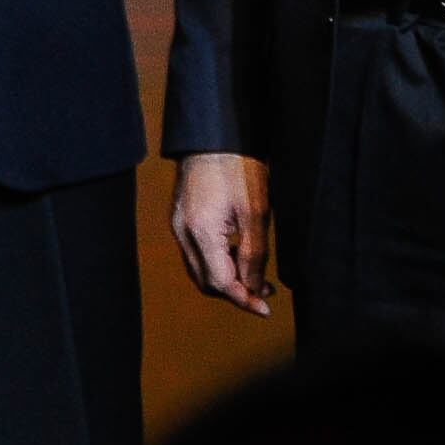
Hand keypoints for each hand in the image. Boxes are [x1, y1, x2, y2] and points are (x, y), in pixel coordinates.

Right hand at [171, 151, 274, 315]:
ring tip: (257, 274)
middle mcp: (183, 232)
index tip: (265, 308)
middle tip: (265, 292)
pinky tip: (239, 253)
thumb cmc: (237, 168)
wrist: (213, 136)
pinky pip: (197, 252)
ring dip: (227, 277)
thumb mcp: (255, 212)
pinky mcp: (182, 218)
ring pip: (200, 268)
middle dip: (235, 291)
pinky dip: (218, 261)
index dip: (243, 298)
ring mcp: (179, 224)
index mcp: (200, 231)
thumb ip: (254, 254)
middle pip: (206, 280)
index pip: (220, 281)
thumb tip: (253, 286)